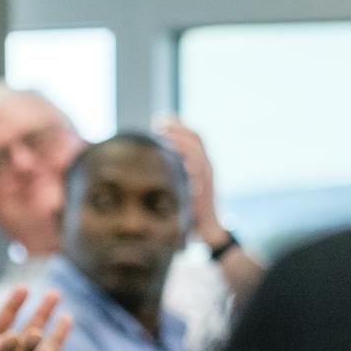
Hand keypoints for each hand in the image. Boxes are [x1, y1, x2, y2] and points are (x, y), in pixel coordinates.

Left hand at [152, 113, 225, 244]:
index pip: (190, 139)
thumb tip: (143, 167)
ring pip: (197, 149)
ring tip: (165, 132)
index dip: (176, 126)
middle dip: (177, 127)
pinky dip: (188, 158)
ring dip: (181, 138)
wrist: (206, 230)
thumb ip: (166, 175)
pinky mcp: (207, 187)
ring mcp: (207, 176)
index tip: (158, 120)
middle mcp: (205, 167)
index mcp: (198, 165)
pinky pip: (200, 168)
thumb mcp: (175, 189)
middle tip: (159, 122)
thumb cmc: (187, 210)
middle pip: (195, 138)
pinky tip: (175, 151)